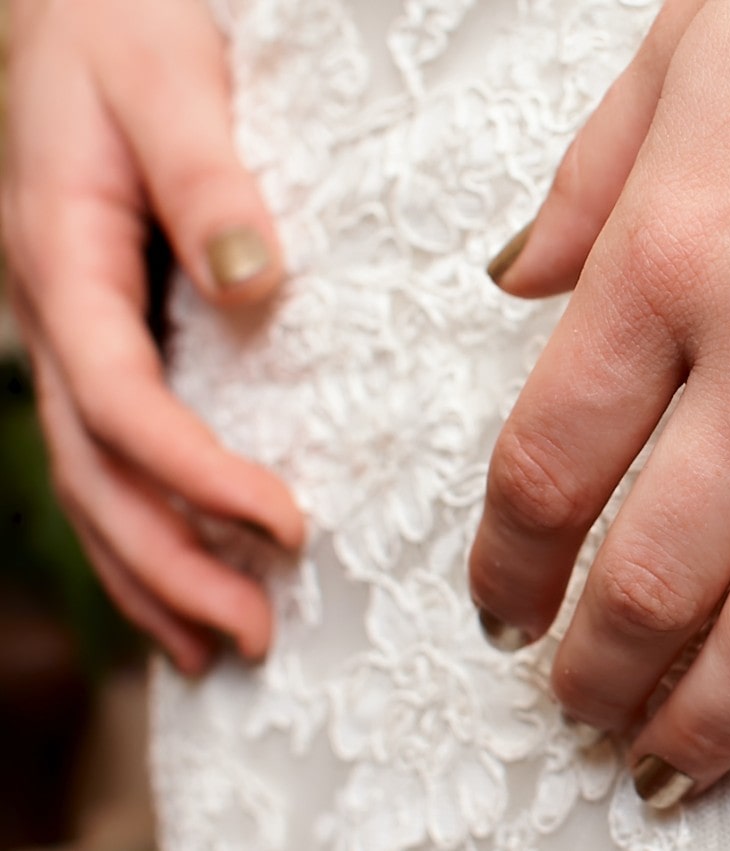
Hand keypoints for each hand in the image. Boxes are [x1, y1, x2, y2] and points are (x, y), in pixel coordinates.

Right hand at [2, 0, 304, 672]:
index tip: (286, 529)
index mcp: (62, 263)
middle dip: (169, 566)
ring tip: (215, 648)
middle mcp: (55, 315)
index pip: (124, 406)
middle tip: (252, 639)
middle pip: (95, 474)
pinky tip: (179, 577)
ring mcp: (70, 331)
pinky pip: (108, 451)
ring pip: (91, 482)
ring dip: (149, 572)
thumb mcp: (169, 87)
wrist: (79, 7)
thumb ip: (207, 183)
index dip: (198, 479)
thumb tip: (251, 283)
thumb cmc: (124, 33)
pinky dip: (138, 525)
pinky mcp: (101, 333)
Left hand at [470, 0, 729, 805]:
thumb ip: (591, 189)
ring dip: (714, 713)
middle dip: (600, 671)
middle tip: (578, 712)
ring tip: (670, 761)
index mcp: (675, 256)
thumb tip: (514, 281)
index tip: (499, 614)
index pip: (549, 470)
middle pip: (655, 578)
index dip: (509, 568)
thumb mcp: (688, 51)